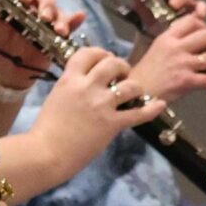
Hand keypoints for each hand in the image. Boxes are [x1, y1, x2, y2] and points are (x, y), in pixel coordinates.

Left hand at [0, 0, 77, 83]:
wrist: (8, 75)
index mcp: (14, 1)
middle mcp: (32, 6)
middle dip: (46, 3)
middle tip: (44, 17)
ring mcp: (46, 20)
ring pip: (57, 9)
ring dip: (60, 17)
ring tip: (59, 31)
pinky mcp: (58, 35)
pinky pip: (70, 24)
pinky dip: (75, 20)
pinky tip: (80, 18)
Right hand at [34, 42, 167, 171]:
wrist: (46, 153)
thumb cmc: (46, 129)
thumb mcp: (56, 98)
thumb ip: (72, 87)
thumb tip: (86, 83)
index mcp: (69, 79)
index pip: (88, 53)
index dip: (101, 53)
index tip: (106, 59)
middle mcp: (87, 87)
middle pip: (112, 63)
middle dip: (122, 66)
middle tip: (123, 75)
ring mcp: (102, 105)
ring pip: (130, 85)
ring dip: (136, 86)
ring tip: (135, 92)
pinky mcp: (113, 124)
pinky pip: (139, 113)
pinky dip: (152, 108)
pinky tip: (160, 105)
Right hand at [132, 8, 205, 98]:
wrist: (136, 93)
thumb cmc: (145, 73)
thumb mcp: (157, 49)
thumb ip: (174, 41)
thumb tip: (194, 36)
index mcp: (167, 38)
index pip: (192, 21)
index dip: (204, 26)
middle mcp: (175, 47)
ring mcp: (181, 64)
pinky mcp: (186, 81)